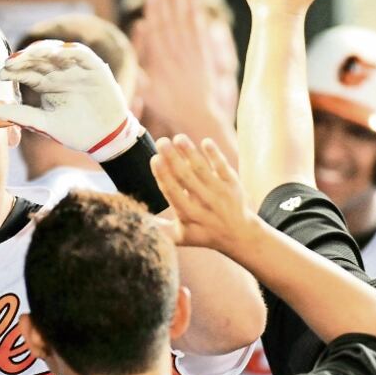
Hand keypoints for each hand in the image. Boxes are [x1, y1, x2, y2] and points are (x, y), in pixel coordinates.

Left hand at [0, 40, 144, 161]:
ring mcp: (75, 69)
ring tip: (29, 54)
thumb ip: (23, 115)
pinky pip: (81, 55)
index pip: (26, 72)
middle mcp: (58, 73)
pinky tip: (57, 53)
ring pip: (57, 52)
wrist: (104, 138)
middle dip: (24, 59)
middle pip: (38, 59)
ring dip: (43, 50)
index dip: (13, 71)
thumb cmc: (74, 130)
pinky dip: (70, 52)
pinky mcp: (94, 68)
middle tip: (10, 63)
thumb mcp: (45, 123)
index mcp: (45, 84)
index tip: (0, 75)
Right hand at [135, 0, 234, 142]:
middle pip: (171, 23)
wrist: (197, 116)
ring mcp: (192, 55)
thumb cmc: (168, 107)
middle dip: (166, 2)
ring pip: (185, 24)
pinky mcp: (204, 57)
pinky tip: (194, 3)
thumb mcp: (148, 93)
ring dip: (180, 4)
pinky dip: (197, 17)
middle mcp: (178, 56)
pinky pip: (200, 33)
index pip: (157, 32)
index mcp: (162, 64)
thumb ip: (141, 71)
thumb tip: (136, 52)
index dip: (155, 13)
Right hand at [149, 134, 258, 254]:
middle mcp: (204, 203)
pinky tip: (205, 142)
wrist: (240, 234)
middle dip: (173, 159)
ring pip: (202, 169)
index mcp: (189, 215)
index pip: (173, 192)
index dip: (163, 175)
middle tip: (161, 142)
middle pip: (186, 177)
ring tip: (178, 138)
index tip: (154, 159)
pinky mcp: (233, 184)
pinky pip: (223, 167)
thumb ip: (160, 228)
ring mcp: (220, 192)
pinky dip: (215, 155)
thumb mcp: (181, 236)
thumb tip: (135, 220)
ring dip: (190, 152)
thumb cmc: (203, 234)